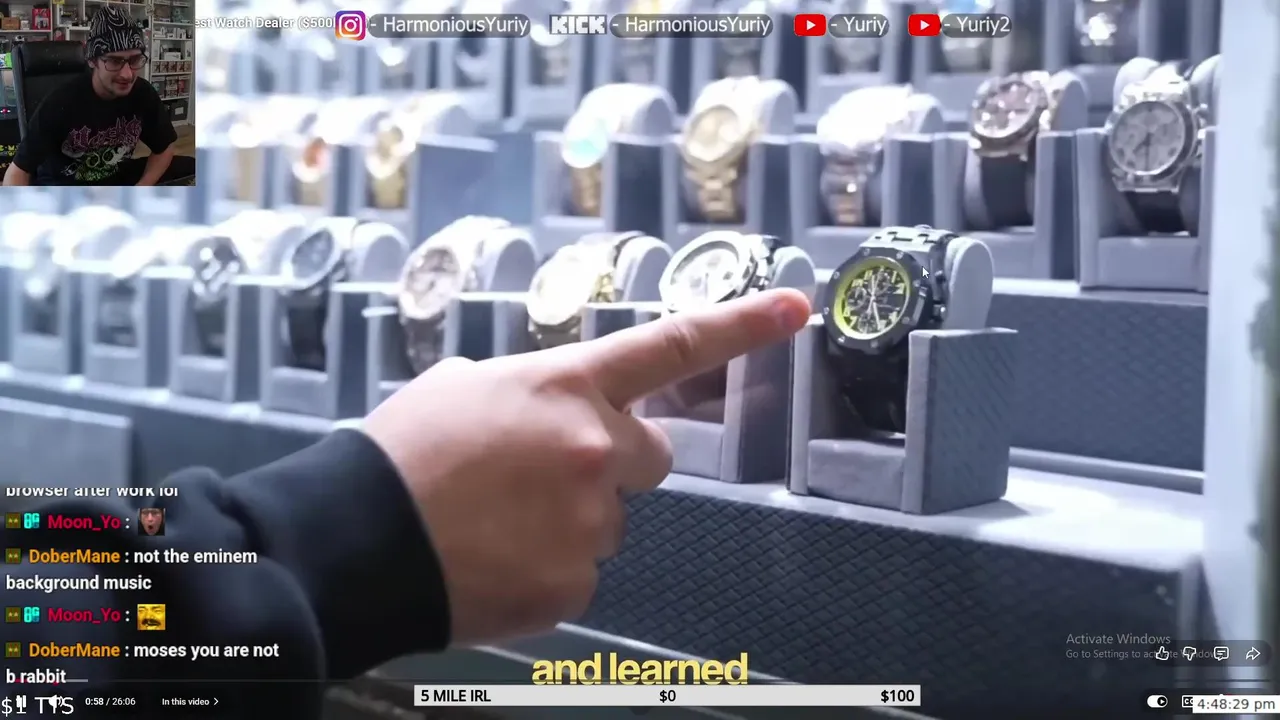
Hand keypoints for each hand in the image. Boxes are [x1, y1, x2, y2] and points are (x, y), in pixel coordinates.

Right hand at [362, 289, 810, 643]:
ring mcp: (589, 521)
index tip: (796, 307)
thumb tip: (541, 409)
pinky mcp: (575, 584)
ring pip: (608, 519)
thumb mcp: (461, 387)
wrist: (355, 540)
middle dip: (612, 461)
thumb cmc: (398, 454)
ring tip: (497, 521)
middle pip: (652, 454)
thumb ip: (524, 389)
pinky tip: (497, 560)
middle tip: (545, 474)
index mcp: (565, 386)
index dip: (743, 324)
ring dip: (570, 518)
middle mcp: (593, 448)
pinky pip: (581, 572)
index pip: (672, 345)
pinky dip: (548, 568)